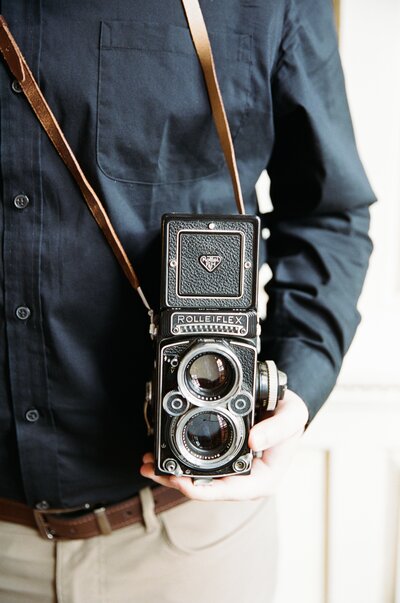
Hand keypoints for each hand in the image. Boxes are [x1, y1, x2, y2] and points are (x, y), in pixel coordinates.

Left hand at [140, 389, 308, 500]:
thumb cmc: (290, 416)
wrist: (284, 406)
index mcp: (262, 480)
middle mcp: (244, 481)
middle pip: (206, 489)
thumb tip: (254, 442)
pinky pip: (197, 467)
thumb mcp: (292, 416)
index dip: (201, 490)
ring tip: (149, 463)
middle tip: (153, 468)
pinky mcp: (222, 462)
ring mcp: (231, 473)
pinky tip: (160, 456)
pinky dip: (178, 461)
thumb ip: (277, 429)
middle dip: (177, 481)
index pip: (228, 492)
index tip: (180, 480)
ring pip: (197, 480)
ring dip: (172, 473)